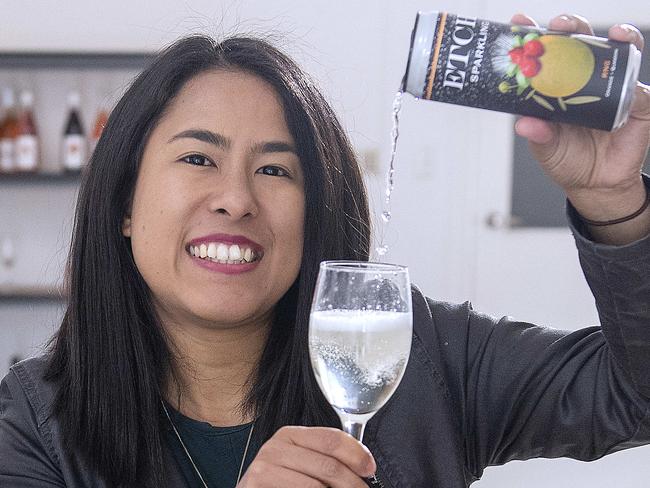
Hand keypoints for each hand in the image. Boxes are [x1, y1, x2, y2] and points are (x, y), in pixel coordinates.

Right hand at [237, 426, 375, 486]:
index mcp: (290, 435)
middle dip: (352, 484)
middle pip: (329, 466)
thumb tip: (364, 465)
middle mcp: (275, 446)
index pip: (331, 438)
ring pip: (318, 487)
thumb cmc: (280, 484)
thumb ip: (325, 458)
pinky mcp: (256, 485)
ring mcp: (264, 467)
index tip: (370, 470)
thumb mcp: (301, 464)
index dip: (356, 454)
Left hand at [513, 13, 649, 243]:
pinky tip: (630, 87)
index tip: (519, 23)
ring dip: (617, 37)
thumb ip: (538, 134)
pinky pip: (640, 91)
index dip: (534, 36)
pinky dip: (635, 87)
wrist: (596, 184)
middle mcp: (586, 80)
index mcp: (558, 86)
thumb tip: (523, 122)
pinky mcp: (638, 104)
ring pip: (617, 52)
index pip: (546, 54)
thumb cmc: (568, 159)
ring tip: (610, 33)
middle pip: (581, 42)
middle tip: (559, 25)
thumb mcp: (546, 148)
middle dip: (571, 27)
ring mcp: (614, 88)